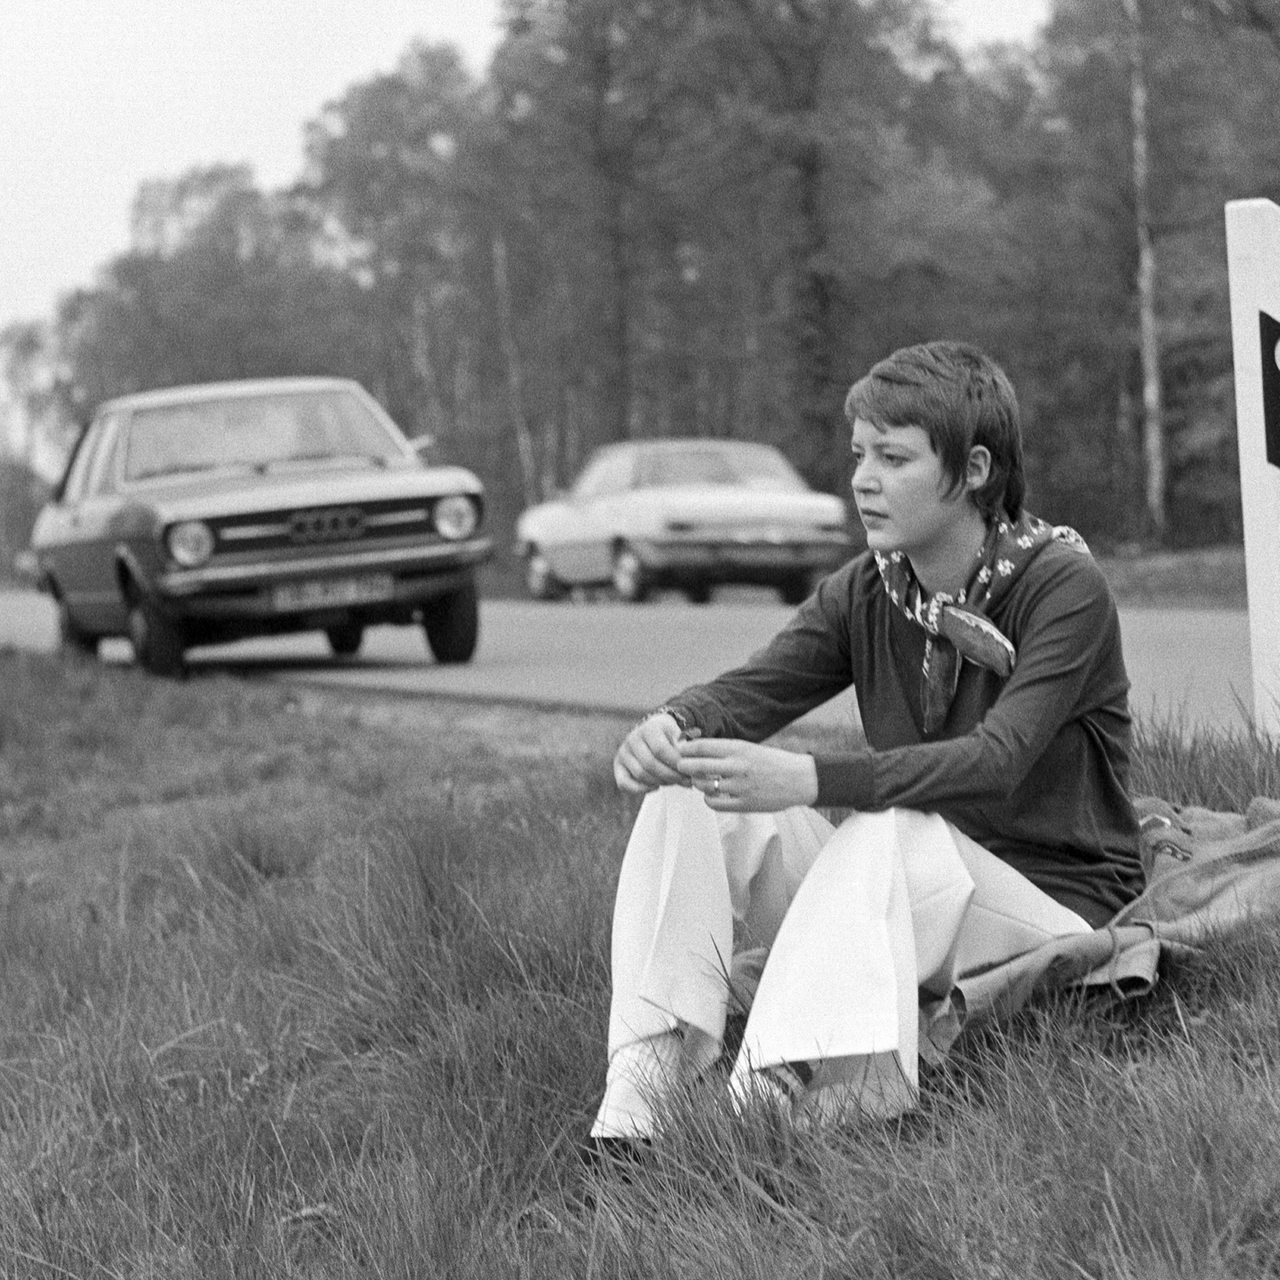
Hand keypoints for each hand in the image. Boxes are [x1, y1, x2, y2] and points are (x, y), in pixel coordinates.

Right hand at [613, 712, 692, 793]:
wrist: (655, 732)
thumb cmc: (670, 735)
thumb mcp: (679, 733)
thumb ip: (683, 744)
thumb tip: (684, 755)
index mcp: (649, 728)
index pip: (660, 749)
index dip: (675, 763)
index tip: (688, 771)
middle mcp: (632, 738)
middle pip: (650, 764)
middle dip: (670, 776)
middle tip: (685, 781)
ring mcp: (623, 752)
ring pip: (640, 774)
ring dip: (660, 782)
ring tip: (674, 782)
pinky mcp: (618, 765)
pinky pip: (624, 783)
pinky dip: (641, 789)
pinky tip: (656, 787)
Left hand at [677, 738, 818, 811]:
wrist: (799, 780)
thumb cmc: (774, 762)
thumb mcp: (750, 748)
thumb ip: (727, 750)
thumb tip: (699, 750)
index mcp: (739, 749)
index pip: (703, 747)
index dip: (686, 749)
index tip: (679, 750)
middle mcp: (737, 766)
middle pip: (698, 766)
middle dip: (684, 766)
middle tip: (681, 767)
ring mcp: (740, 787)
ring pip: (704, 785)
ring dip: (697, 783)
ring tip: (699, 781)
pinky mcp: (744, 804)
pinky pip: (715, 804)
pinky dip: (708, 799)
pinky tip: (710, 795)